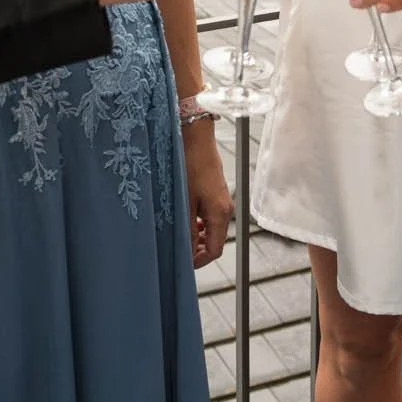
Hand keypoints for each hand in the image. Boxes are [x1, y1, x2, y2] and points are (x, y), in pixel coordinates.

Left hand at [182, 120, 232, 267]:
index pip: (215, 250)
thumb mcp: (184, 201)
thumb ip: (187, 228)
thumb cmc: (189, 165)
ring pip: (211, 229)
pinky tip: (185, 219)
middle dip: (197, 250)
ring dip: (196, 236)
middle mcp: (225, 209)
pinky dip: (198, 224)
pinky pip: (210, 217)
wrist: (196, 138)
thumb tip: (186, 251)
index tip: (182, 263)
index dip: (199, 261)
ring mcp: (222, 201)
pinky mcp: (216, 193)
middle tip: (177, 250)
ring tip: (178, 234)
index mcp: (220, 213)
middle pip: (215, 241)